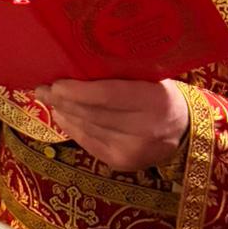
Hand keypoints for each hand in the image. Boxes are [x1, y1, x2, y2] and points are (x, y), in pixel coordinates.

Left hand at [36, 77, 188, 171]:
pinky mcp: (122, 163)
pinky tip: (63, 115)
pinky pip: (88, 143)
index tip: (55, 83)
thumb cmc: (160, 94)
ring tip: (51, 99)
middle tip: (42, 88)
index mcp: (154, 101)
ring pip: (87, 128)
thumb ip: (120, 74)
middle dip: (62, 100)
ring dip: (64, 112)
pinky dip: (72, 127)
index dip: (77, 91)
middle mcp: (144, 129)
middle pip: (92, 114)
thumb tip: (75, 64)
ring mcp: (132, 150)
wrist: (185, 131)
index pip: (107, 96)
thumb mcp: (149, 78)